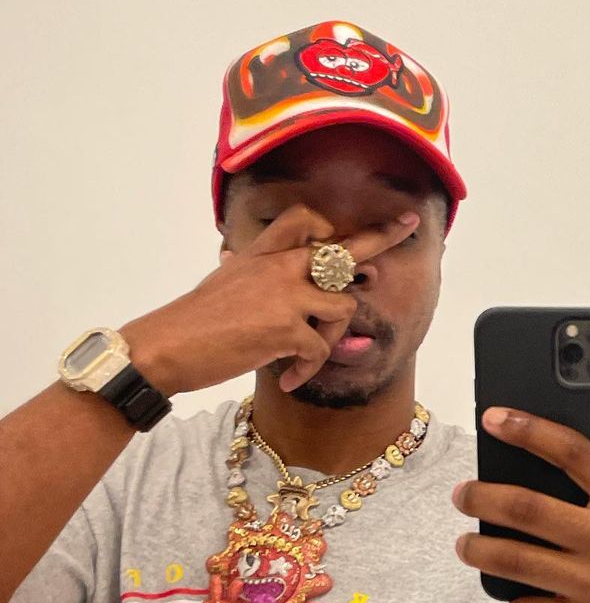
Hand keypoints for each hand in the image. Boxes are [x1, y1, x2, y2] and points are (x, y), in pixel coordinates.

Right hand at [117, 204, 419, 395]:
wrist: (165, 346)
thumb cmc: (191, 320)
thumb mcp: (218, 281)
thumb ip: (239, 267)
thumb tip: (230, 255)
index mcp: (264, 256)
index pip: (306, 224)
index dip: (334, 227)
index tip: (362, 222)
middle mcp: (280, 268)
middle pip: (343, 251)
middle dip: (382, 238)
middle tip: (410, 223)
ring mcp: (285, 296)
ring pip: (343, 308)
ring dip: (334, 338)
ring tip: (307, 358)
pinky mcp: (286, 329)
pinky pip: (320, 351)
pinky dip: (309, 371)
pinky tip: (291, 380)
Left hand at [451, 407, 589, 602]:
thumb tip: (529, 471)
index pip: (572, 451)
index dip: (528, 429)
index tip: (493, 418)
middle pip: (526, 507)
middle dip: (481, 497)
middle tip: (463, 495)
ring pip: (512, 559)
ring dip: (477, 549)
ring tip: (465, 545)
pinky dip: (514, 598)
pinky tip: (519, 593)